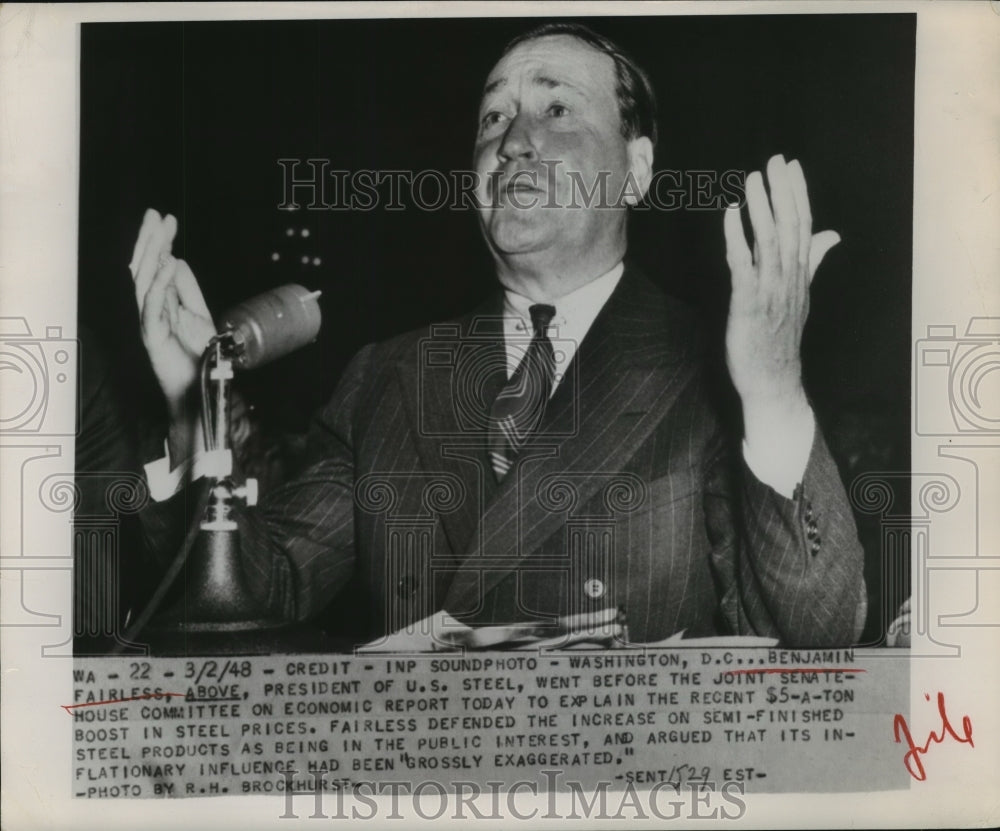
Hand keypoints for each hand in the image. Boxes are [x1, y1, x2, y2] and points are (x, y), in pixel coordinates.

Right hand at [130, 208, 214, 417]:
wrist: (197, 389)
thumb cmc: (195, 355)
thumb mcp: (198, 314)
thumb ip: (187, 288)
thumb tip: (175, 260)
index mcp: (160, 301)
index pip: (154, 265)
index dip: (158, 241)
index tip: (165, 218)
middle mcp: (150, 308)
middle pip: (144, 268)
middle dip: (150, 239)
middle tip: (156, 215)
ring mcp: (149, 321)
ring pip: (143, 282)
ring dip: (152, 255)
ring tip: (160, 233)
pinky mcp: (152, 336)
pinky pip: (153, 306)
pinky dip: (159, 285)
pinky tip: (166, 267)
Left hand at [723, 155, 839, 427]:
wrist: (773, 382)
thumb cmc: (780, 340)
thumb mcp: (799, 296)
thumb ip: (812, 262)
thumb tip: (831, 235)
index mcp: (800, 275)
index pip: (804, 226)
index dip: (798, 194)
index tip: (792, 165)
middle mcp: (789, 279)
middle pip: (790, 227)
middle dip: (782, 192)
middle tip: (775, 159)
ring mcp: (770, 292)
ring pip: (770, 242)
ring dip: (761, 208)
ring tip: (752, 179)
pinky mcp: (748, 305)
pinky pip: (743, 266)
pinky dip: (737, 238)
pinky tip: (731, 216)